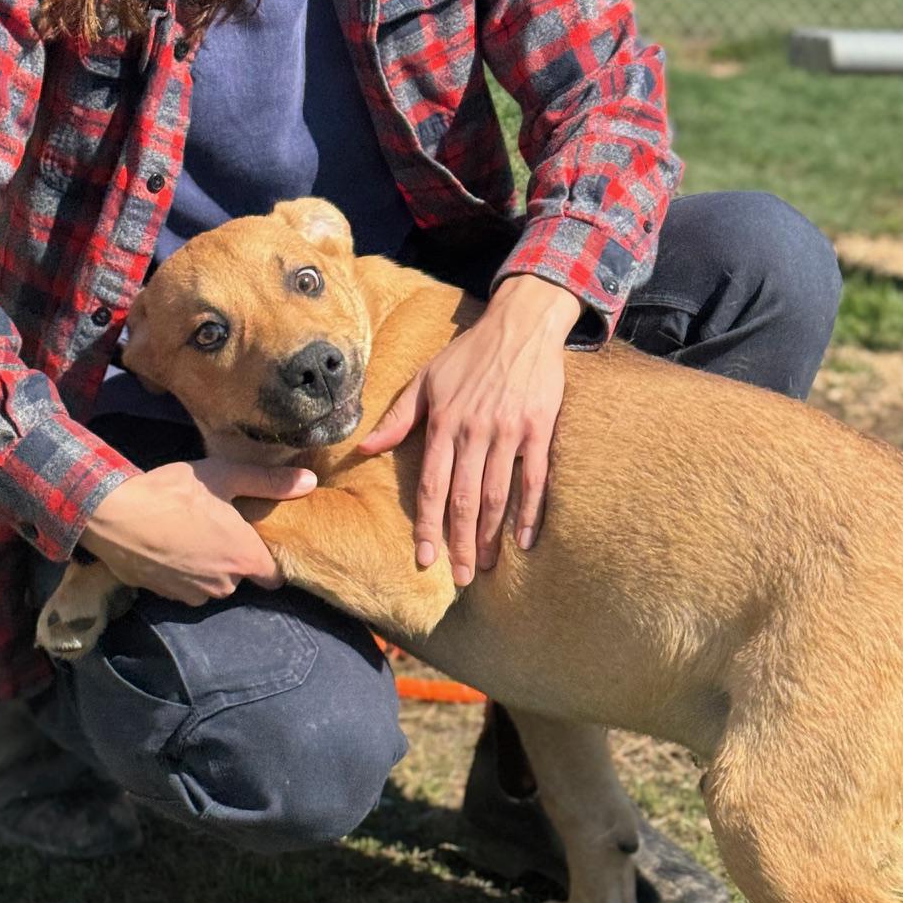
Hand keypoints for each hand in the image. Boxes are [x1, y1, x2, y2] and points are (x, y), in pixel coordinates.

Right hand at [81, 457, 316, 602]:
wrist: (113, 515)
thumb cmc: (174, 493)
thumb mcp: (225, 476)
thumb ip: (270, 482)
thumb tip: (310, 481)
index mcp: (246, 559)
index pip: (274, 577)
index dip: (267, 559)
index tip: (254, 539)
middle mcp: (225, 585)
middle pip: (241, 578)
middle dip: (232, 558)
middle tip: (215, 526)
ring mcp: (194, 594)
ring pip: (212, 583)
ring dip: (207, 566)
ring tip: (189, 534)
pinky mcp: (166, 596)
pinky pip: (185, 587)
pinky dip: (181, 572)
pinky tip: (168, 546)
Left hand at [360, 273, 580, 584]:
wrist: (521, 324)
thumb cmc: (469, 353)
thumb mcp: (426, 379)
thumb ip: (397, 417)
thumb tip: (364, 449)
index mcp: (443, 422)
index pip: (431, 485)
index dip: (427, 525)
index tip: (425, 558)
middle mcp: (474, 430)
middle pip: (464, 499)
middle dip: (460, 542)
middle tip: (458, 578)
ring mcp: (509, 431)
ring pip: (497, 494)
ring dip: (491, 535)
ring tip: (485, 566)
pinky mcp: (539, 428)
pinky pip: (534, 478)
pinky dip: (530, 511)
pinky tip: (525, 540)